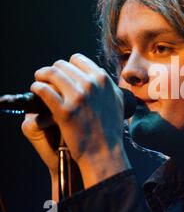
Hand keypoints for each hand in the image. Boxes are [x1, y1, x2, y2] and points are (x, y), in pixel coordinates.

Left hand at [22, 53, 129, 188]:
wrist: (105, 152)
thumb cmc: (110, 129)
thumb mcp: (118, 101)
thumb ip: (108, 86)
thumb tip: (98, 76)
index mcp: (103, 80)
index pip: (77, 59)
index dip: (68, 67)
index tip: (63, 75)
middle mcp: (91, 85)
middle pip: (62, 65)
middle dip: (53, 71)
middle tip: (48, 80)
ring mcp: (78, 97)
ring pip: (50, 73)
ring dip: (41, 76)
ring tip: (39, 82)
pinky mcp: (64, 111)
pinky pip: (43, 90)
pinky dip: (37, 88)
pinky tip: (36, 91)